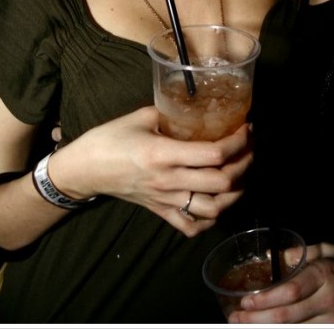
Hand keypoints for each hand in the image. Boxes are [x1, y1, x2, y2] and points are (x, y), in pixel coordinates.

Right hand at [49, 106, 252, 236]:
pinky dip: (211, 219)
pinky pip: (192, 226)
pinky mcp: (160, 212)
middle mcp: (168, 181)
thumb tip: (195, 106)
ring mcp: (165, 200)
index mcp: (163, 154)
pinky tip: (218, 201)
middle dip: (244, 164)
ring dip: (235, 192)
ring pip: (214, 209)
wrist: (84, 169)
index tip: (246, 128)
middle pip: (221, 182)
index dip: (238, 142)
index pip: (214, 154)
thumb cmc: (109, 138)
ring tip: (240, 173)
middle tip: (249, 147)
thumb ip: (170, 112)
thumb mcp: (141, 116)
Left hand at [228, 243, 333, 323]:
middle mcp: (329, 302)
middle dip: (257, 319)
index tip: (245, 300)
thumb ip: (302, 253)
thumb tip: (272, 256)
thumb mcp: (331, 250)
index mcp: (324, 276)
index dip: (265, 299)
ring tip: (246, 326)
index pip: (290, 291)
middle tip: (236, 318)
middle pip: (287, 316)